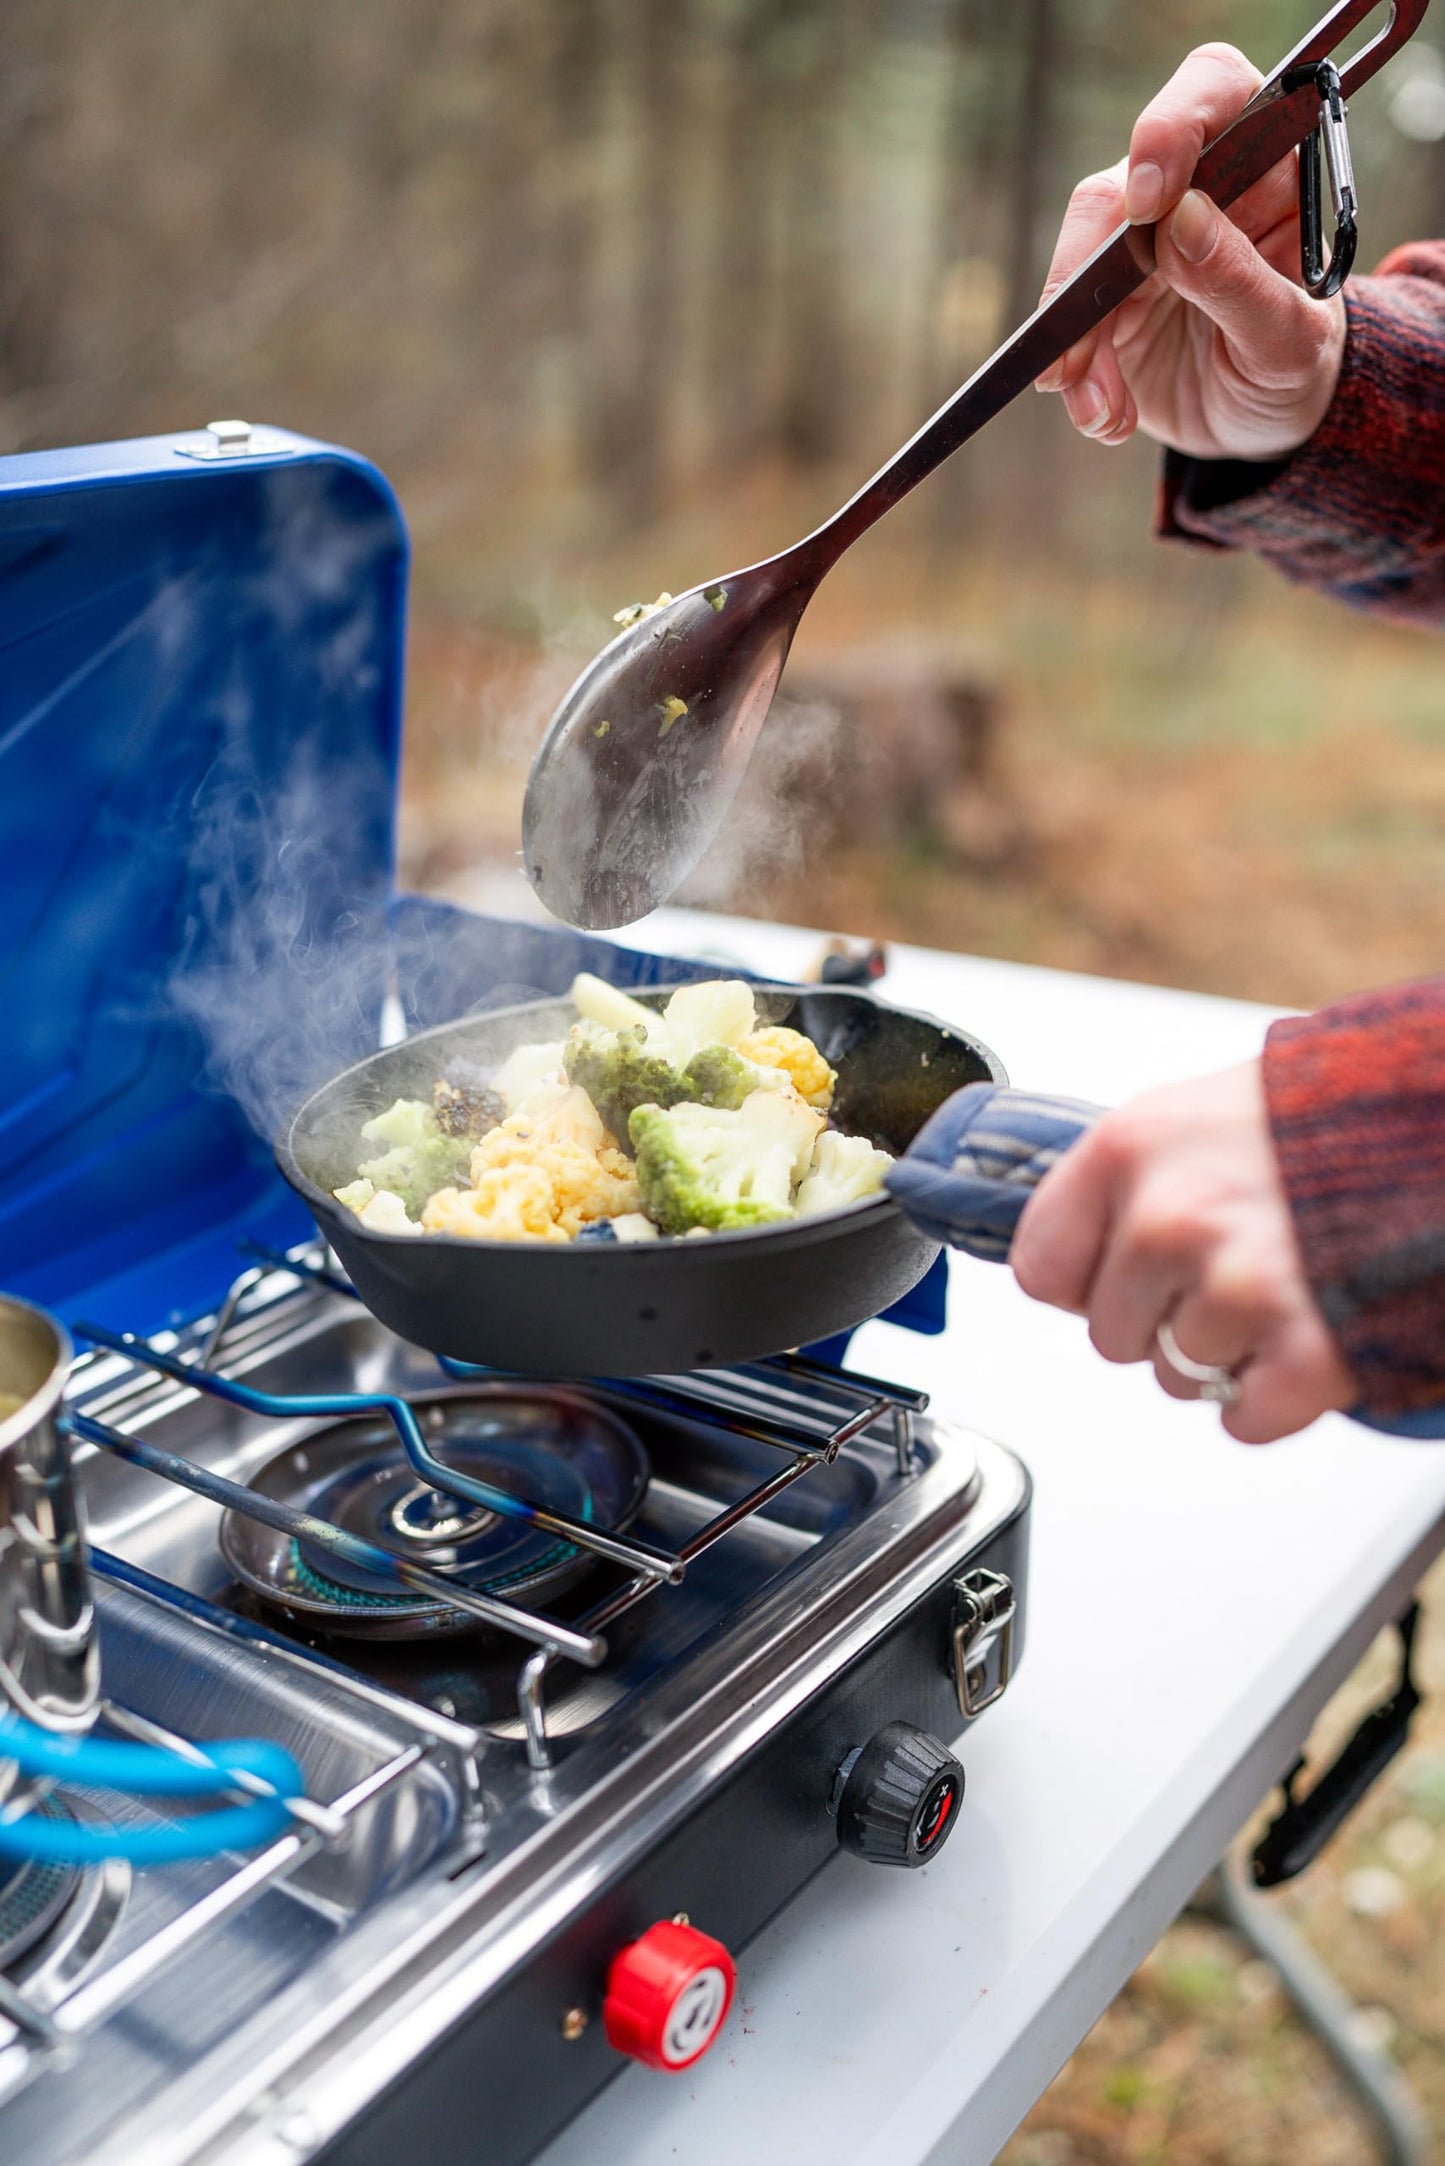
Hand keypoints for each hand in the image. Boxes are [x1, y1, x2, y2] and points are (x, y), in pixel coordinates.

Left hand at [1010, 1061, 1355, 1442]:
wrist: (1440, 1128)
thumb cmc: (1326, 1115)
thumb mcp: (1200, 1114)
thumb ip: (1134, 1179)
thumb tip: (1082, 1247)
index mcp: (1129, 1149)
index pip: (1042, 1267)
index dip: (1087, 1281)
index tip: (1124, 1273)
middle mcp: (1169, 1219)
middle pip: (1110, 1335)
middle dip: (1165, 1319)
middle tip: (1232, 1271)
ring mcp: (1237, 1287)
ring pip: (1178, 1377)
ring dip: (1227, 1353)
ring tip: (1283, 1289)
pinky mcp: (1308, 1351)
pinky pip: (1244, 1419)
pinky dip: (1275, 1398)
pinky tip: (1306, 1337)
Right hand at [1035, 42, 1345, 460]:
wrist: (1268, 424)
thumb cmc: (1299, 368)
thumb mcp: (1289, 341)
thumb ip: (1240, 281)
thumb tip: (1181, 219)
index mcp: (1266, 164)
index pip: (1214, 92)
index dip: (1172, 129)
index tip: (1150, 203)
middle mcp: (1197, 187)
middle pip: (1118, 191)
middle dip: (1088, 273)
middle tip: (1083, 344)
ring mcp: (1143, 243)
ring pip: (1080, 264)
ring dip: (1078, 345)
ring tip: (1104, 412)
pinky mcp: (1106, 299)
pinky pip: (1067, 325)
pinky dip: (1077, 379)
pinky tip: (1108, 417)